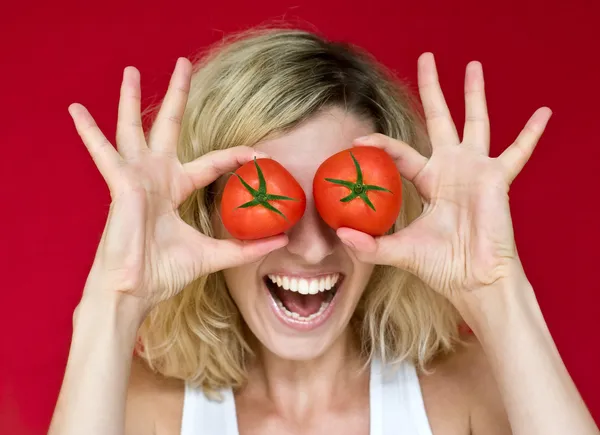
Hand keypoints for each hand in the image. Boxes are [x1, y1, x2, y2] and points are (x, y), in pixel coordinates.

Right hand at [71, 58, 287, 312]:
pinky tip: (76, 109)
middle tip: (184, 64)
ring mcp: (137, 177)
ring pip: (133, 128)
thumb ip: (245, 247)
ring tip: (131, 69)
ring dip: (130, 98)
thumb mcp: (212, 255)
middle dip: (177, 96)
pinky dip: (89, 132)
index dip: (237, 155)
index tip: (261, 154)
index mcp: (175, 189)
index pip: (212, 162)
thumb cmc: (163, 272)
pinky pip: (103, 152)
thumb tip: (281, 242)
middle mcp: (156, 177)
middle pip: (168, 127)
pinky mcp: (121, 183)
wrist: (135, 290)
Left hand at [337, 53, 551, 301]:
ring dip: (474, 94)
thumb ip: (370, 245)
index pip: (400, 152)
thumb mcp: (399, 251)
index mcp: (429, 180)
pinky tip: (543, 113)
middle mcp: (451, 168)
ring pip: (475, 122)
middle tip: (426, 58)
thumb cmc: (441, 266)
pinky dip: (530, 134)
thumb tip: (340, 236)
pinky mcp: (497, 178)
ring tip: (473, 64)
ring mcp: (475, 170)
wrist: (473, 281)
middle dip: (431, 89)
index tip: (357, 141)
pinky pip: (518, 152)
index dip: (379, 145)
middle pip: (439, 119)